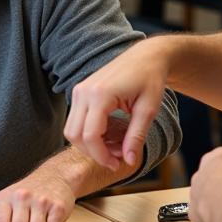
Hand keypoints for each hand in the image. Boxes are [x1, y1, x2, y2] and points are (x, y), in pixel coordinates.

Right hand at [64, 40, 168, 170]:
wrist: (145, 57)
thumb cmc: (150, 79)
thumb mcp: (148, 110)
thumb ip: (136, 136)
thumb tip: (128, 161)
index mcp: (100, 94)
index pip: (90, 135)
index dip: (101, 156)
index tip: (117, 165)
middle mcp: (84, 91)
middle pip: (74, 135)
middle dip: (93, 152)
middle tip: (115, 159)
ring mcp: (79, 90)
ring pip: (71, 129)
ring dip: (88, 144)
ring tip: (113, 147)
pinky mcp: (80, 92)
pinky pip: (75, 120)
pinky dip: (88, 133)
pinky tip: (108, 135)